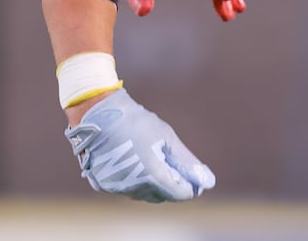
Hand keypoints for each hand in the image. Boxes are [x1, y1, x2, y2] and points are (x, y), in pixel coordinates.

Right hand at [64, 89, 214, 202]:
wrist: (98, 112)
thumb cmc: (136, 122)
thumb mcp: (166, 138)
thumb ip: (187, 163)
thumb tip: (209, 181)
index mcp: (153, 175)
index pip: (180, 193)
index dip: (190, 186)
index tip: (194, 177)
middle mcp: (134, 187)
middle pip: (162, 195)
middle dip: (171, 183)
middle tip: (172, 164)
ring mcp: (117, 187)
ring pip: (143, 194)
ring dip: (153, 183)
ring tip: (151, 159)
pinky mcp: (103, 184)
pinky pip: (125, 189)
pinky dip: (134, 181)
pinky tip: (134, 162)